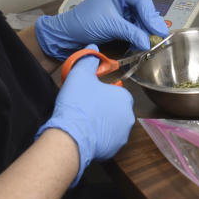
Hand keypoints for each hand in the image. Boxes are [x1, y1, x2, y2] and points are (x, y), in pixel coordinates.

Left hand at [35, 0, 169, 59]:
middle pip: (144, 9)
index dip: (151, 15)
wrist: (66, 35)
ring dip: (146, 30)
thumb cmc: (83, 23)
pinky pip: (135, 26)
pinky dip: (139, 34)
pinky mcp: (120, 20)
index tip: (158, 30)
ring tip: (153, 41)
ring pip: (141, 18)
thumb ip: (132, 32)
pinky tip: (143, 42)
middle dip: (151, 23)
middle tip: (160, 36)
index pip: (142, 0)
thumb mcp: (111, 26)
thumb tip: (148, 42)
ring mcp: (121, 8)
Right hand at [35, 47, 134, 184]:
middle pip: (117, 109)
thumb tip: (92, 49)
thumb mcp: (80, 75)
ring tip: (85, 121)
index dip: (104, 92)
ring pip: (113, 125)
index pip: (118, 92)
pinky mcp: (114, 149)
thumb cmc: (78, 106)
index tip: (92, 95)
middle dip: (104, 108)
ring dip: (102, 124)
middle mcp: (128, 117)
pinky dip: (99, 138)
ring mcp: (122, 135)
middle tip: (87, 108)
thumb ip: (88, 60)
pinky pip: (108, 140)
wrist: (70, 137)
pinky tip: (86, 134)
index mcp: (124, 98)